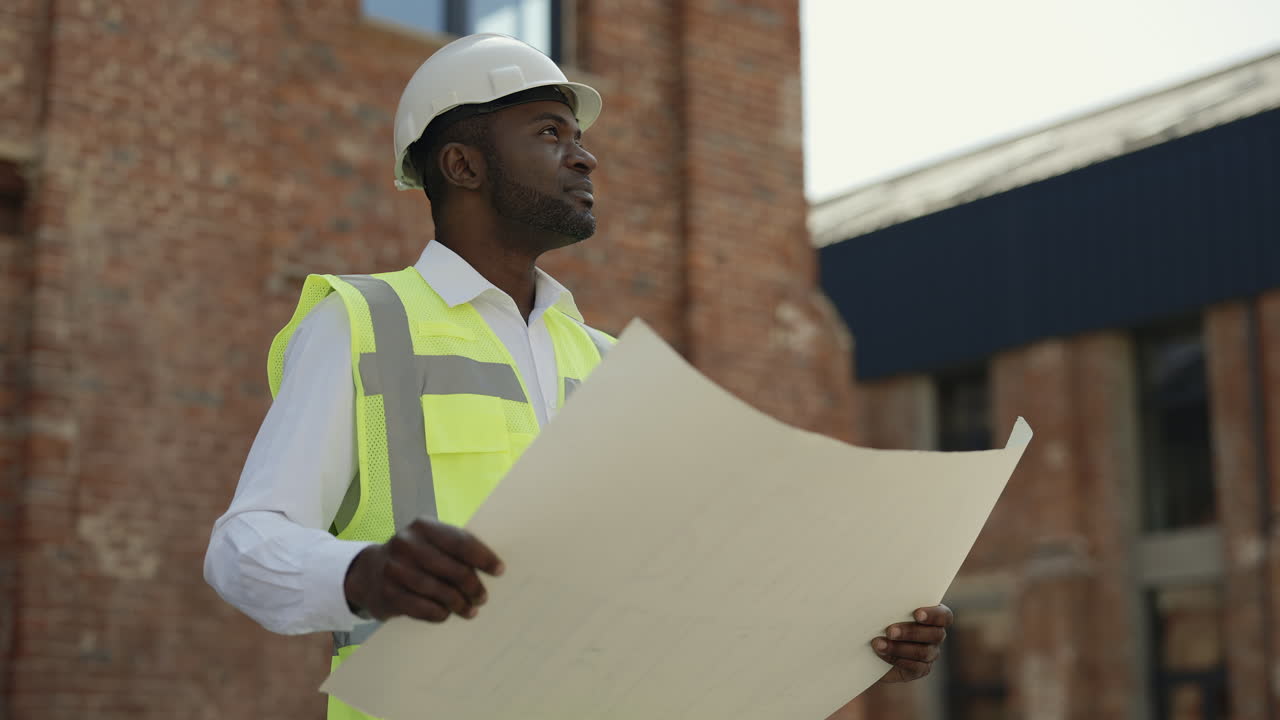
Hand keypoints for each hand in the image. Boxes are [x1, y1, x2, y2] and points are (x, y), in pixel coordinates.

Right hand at [343, 517, 504, 622]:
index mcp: (424, 526)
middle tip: (483, 598)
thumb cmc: (414, 558)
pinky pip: (422, 608)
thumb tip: (493, 568)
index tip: (500, 571)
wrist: (367, 573)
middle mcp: (407, 544)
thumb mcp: (430, 543)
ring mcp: (394, 569)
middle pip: (452, 569)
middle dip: (472, 586)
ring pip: (438, 590)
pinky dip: (439, 613)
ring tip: (470, 610)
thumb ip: (455, 549)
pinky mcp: (387, 594)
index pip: (461, 542)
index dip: (483, 558)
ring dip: (459, 603)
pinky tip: (446, 614)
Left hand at [871, 604, 952, 683]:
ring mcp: (930, 653)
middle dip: (910, 632)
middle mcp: (936, 635)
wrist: (873, 644)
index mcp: (933, 616)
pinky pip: (915, 667)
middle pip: (934, 634)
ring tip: (878, 643)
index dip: (933, 615)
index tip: (917, 614)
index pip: (944, 616)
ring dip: (898, 648)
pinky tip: (881, 654)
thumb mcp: (887, 608)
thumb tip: (883, 597)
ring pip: (923, 652)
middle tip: (890, 631)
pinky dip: (897, 659)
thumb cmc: (882, 618)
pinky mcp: (920, 669)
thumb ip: (892, 604)